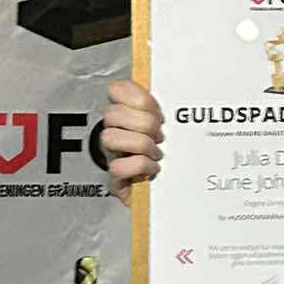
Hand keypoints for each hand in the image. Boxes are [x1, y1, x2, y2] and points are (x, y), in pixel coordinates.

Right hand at [101, 77, 163, 207]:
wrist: (171, 194)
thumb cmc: (173, 158)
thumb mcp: (173, 127)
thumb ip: (167, 109)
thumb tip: (172, 90)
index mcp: (128, 114)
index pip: (118, 89)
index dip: (140, 98)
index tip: (158, 112)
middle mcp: (116, 132)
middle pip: (112, 113)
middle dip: (144, 123)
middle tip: (160, 136)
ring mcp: (112, 155)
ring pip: (110, 137)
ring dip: (140, 144)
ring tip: (156, 153)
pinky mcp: (116, 180)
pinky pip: (118, 167)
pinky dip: (140, 166)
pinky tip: (153, 168)